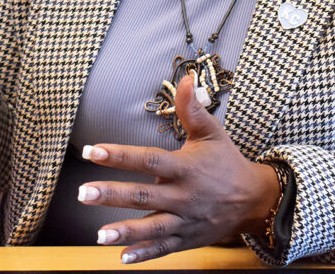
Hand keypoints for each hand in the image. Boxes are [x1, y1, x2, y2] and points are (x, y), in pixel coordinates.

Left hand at [78, 75, 280, 263]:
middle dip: (112, 195)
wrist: (252, 199)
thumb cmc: (226, 162)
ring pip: (152, 227)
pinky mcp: (187, 239)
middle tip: (82, 193)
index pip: (148, 160)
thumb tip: (185, 78)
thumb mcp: (212, 132)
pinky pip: (164, 249)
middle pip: (144, 195)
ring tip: (98, 235)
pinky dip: (145, 254)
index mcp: (185, 168)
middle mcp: (184, 196)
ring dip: (125, 232)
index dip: (120, 155)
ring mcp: (185, 221)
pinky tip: (123, 257)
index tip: (93, 151)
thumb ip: (192, 109)